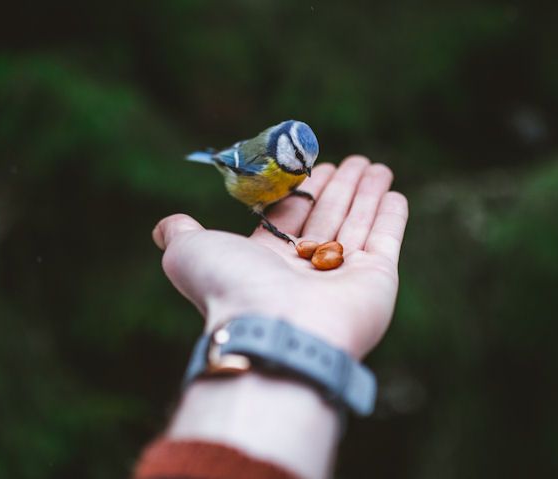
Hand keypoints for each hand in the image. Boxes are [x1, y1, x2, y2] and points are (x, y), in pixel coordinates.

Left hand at [152, 155, 407, 357]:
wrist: (273, 328)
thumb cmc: (231, 287)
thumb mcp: (190, 252)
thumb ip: (181, 233)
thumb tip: (164, 226)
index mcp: (268, 261)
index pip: (292, 217)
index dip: (305, 190)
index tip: (317, 165)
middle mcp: (307, 270)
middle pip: (328, 217)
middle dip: (341, 187)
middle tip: (355, 160)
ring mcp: (344, 276)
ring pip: (358, 224)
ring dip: (368, 194)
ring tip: (377, 166)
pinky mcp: (377, 280)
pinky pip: (385, 240)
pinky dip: (391, 217)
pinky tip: (393, 193)